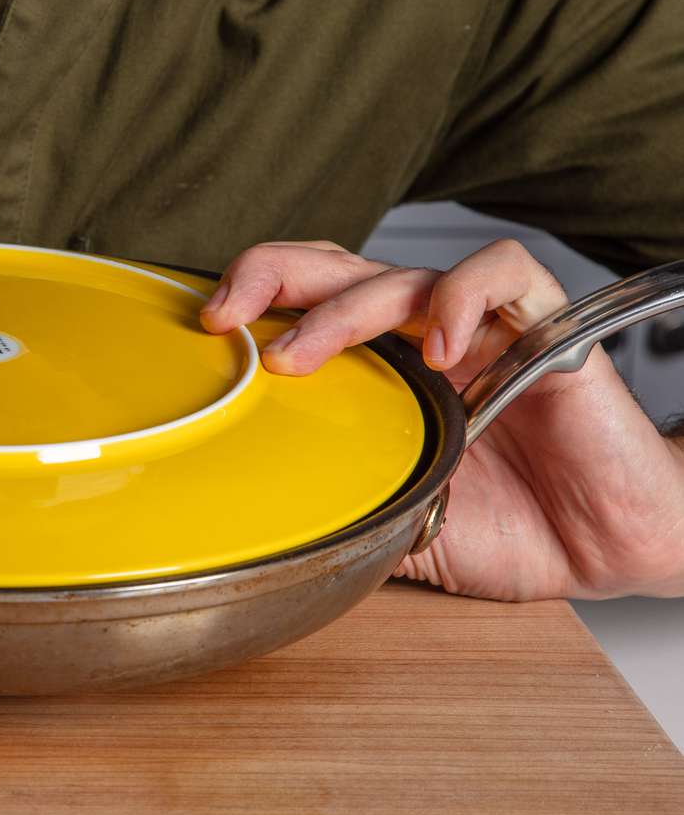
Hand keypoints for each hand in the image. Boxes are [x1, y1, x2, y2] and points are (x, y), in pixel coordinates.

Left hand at [199, 240, 683, 600]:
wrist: (610, 547)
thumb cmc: (511, 527)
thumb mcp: (399, 527)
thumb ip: (340, 513)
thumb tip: (262, 536)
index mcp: (380, 370)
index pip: (308, 301)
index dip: (255, 298)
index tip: (205, 329)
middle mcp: (421, 337)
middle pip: (338, 267)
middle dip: (272, 275)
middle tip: (226, 312)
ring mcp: (481, 329)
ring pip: (403, 275)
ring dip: (343, 308)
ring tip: (298, 358)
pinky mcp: (546, 330)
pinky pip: (504, 276)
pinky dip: (464, 298)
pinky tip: (439, 348)